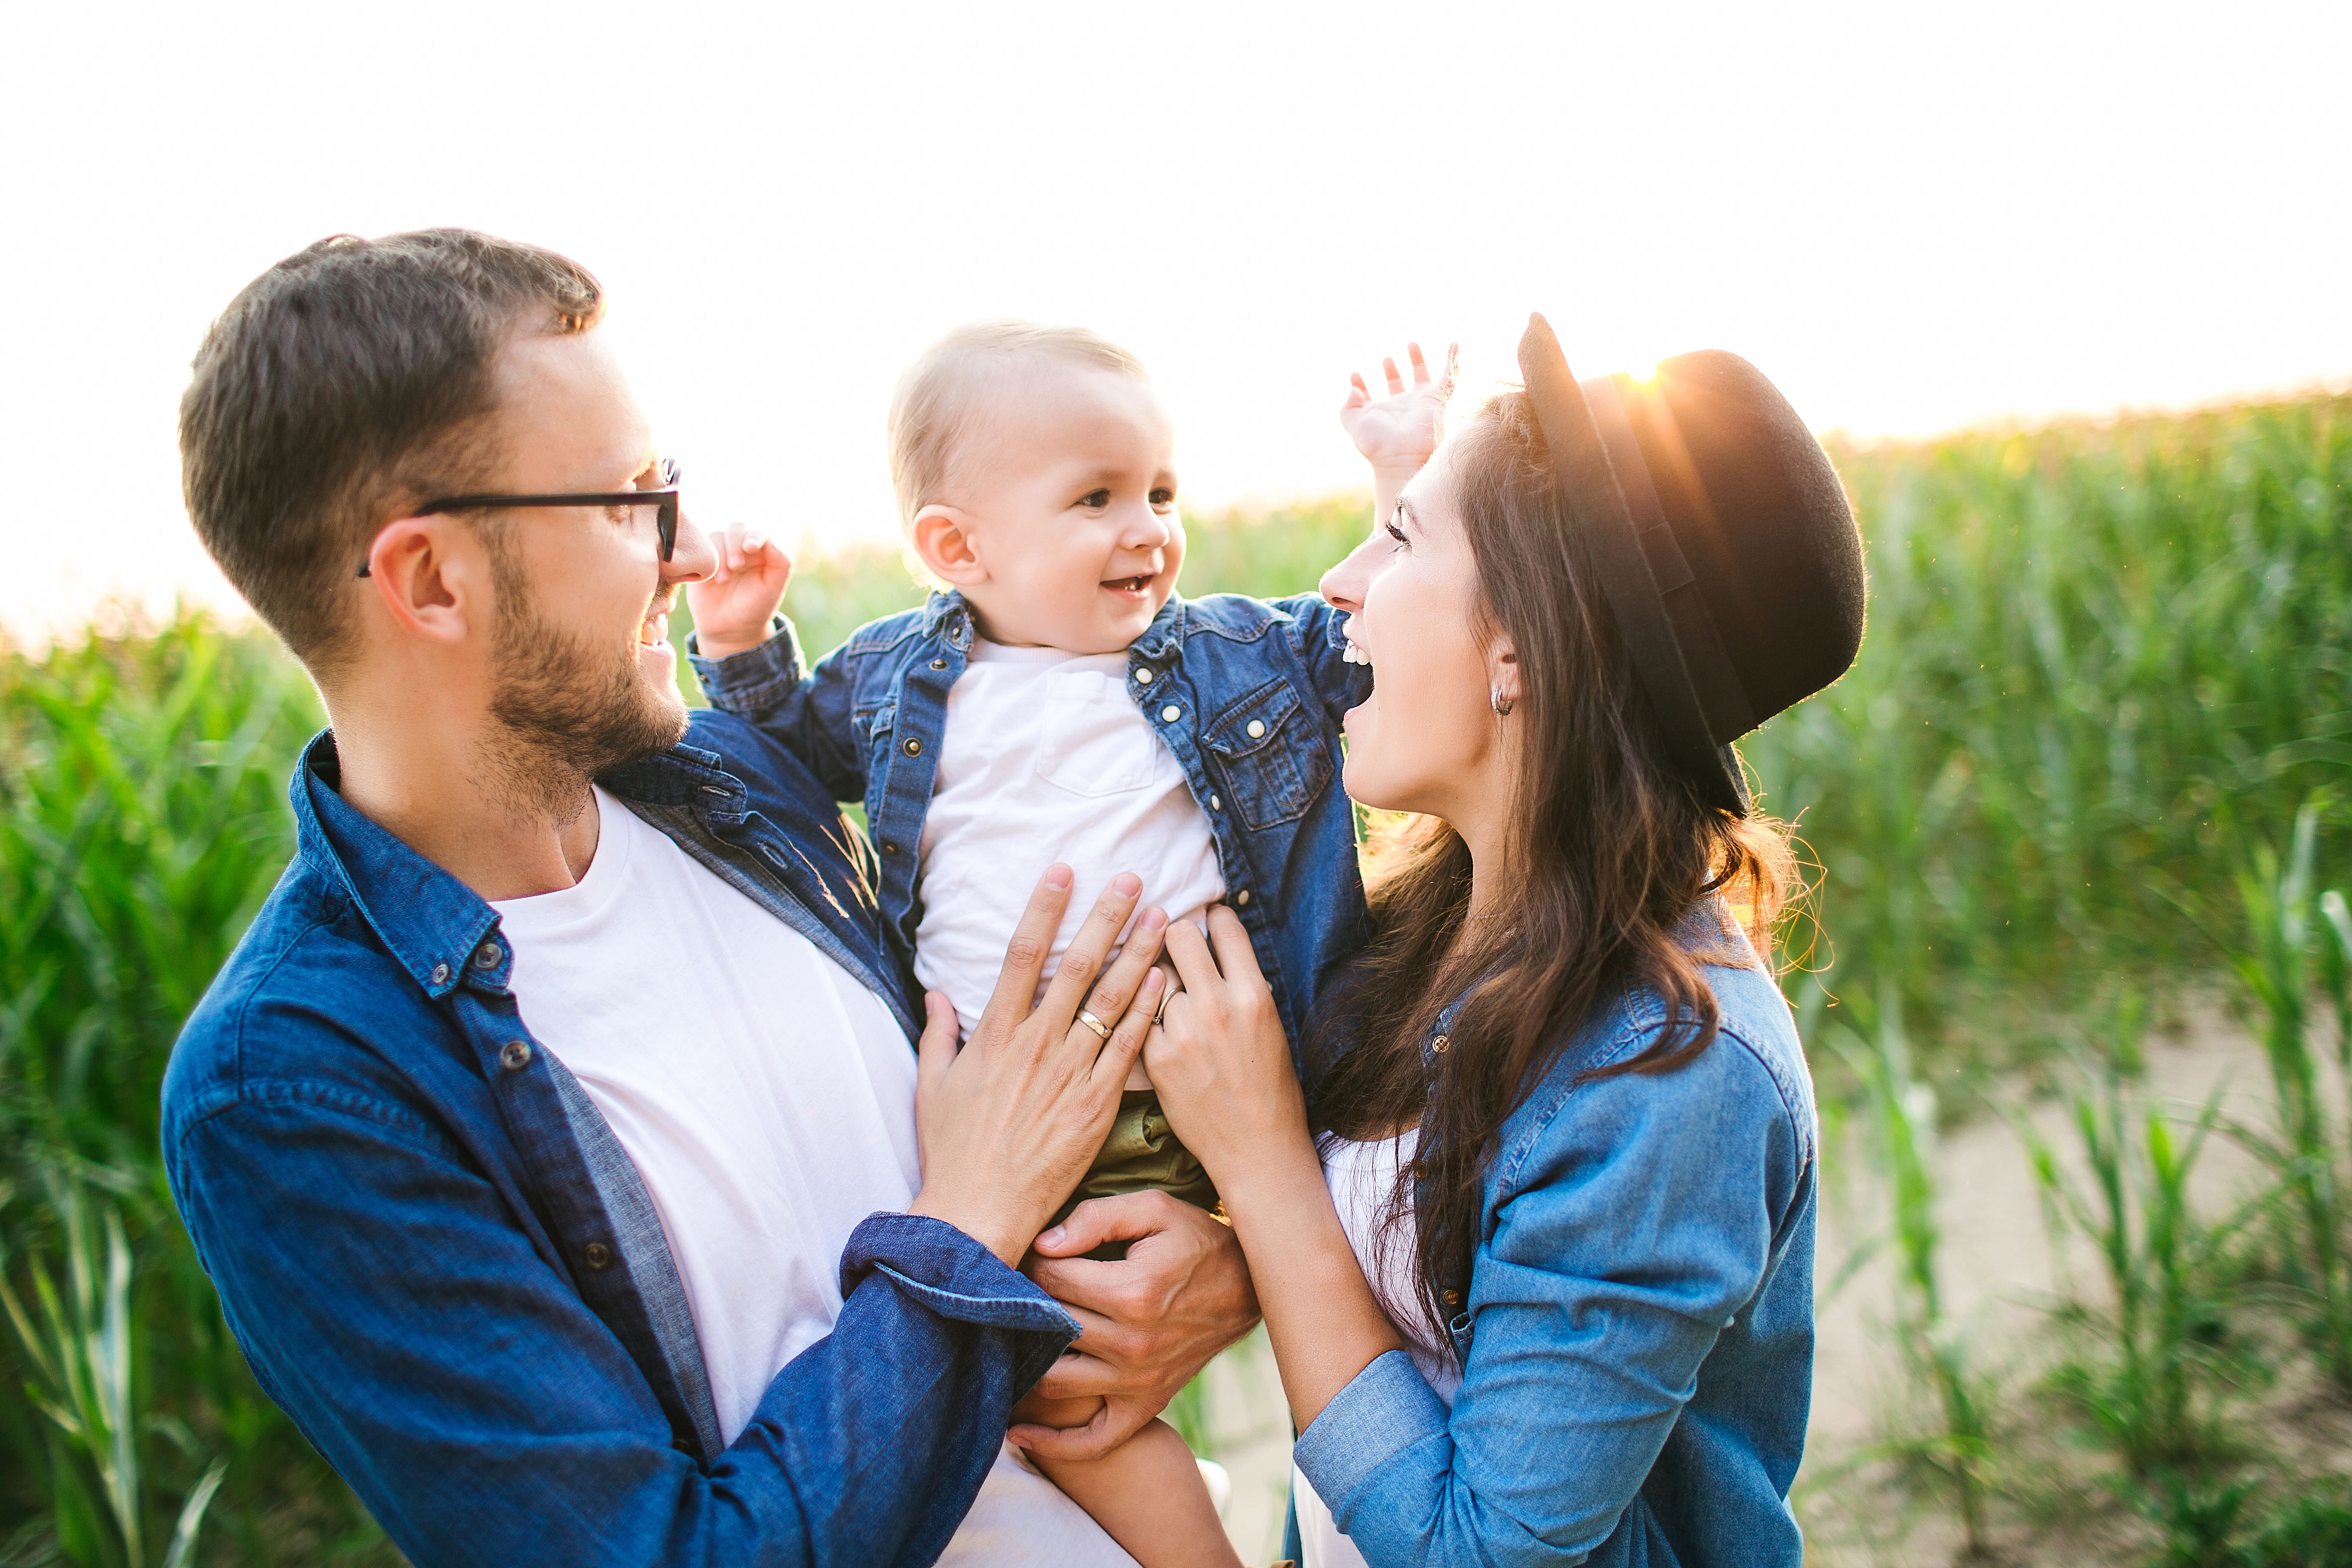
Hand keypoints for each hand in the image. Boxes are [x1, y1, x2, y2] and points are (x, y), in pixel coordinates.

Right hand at [685, 527, 793, 659]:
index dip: (754, 536)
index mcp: (762, 552)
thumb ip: (781, 563)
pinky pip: (699, 549)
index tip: (750, 548)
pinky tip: (710, 578)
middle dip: (735, 544)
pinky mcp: (702, 561)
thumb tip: (771, 542)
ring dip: (721, 554)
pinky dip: (704, 558)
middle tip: (736, 566)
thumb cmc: (755, 607)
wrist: (729, 628)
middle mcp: (740, 548)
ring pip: (716, 536)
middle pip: (736, 529)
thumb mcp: (773, 589)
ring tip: (723, 580)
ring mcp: (720, 553)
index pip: (759, 533)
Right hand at [908, 867, 1169, 1264]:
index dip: (1044, 908)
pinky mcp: (1096, 1106)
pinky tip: (1167, 981)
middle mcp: (1036, 1045)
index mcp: (995, 1034)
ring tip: (1165, 917)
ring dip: (1139, 953)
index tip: (1063, 871)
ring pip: (1111, 1001)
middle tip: (1132, 879)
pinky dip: (1148, 1012)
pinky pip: (1129, 1050)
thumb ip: (937, 1033)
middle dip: (1106, 918)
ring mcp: (1070, 1074)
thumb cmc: (952, 1151)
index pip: (1021, 954)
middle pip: (1077, 966)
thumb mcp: (932, 1086)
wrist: (977, 1211)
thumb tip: (937, 992)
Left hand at [1011, 1191, 1258, 1460]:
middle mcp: (1133, 1344)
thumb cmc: (1195, 1240)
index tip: (1031, 1254)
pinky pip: (1093, 1439)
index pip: (1052, 1280)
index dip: (1032, 1262)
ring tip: (1007, 1342)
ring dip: (1024, 1363)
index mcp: (1133, 1292)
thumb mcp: (1153, 1209)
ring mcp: (1138, 1381)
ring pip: (1055, 1382)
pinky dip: (1053, 1443)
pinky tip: (1017, 1431)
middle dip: (1023, 1305)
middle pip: (1049, 1327)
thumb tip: (1043, 1244)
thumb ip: (1096, 1218)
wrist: (1248, 1287)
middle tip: (1014, 1291)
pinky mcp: (1146, 1405)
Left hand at [1143, 906, 1308, 1184]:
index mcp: (1253, 994)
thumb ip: (1241, 986)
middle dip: (1173, 934)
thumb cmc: (1271, 1089)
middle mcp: (1218, 1006)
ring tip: (1162, 993)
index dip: (1212, 918)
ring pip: (1152, 976)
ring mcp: (1183, 1032)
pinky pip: (1139, 1016)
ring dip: (1156, 980)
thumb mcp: (1269, 1026)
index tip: (1206, 920)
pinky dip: (1144, 1016)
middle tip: (1171, 943)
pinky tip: (1151, 1024)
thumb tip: (1217, 949)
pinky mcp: (1156, 1058)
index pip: (1224, 927)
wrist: (1256, 1149)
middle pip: (1178, 935)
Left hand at [1339, 340, 1457, 481]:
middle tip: (1386, 359)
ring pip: (1421, 376)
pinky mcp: (1437, 400)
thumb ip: (1347, 406)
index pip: (1370, 396)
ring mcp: (1420, 403)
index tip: (1354, 375)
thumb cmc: (1377, 444)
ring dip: (1417, 360)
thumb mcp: (1354, 424)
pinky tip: (1454, 344)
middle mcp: (1400, 407)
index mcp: (1380, 414)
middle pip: (1397, 384)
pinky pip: (1450, 377)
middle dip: (1391, 371)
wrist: (1403, 455)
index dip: (1361, 386)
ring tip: (1411, 344)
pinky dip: (1454, 361)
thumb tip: (1353, 389)